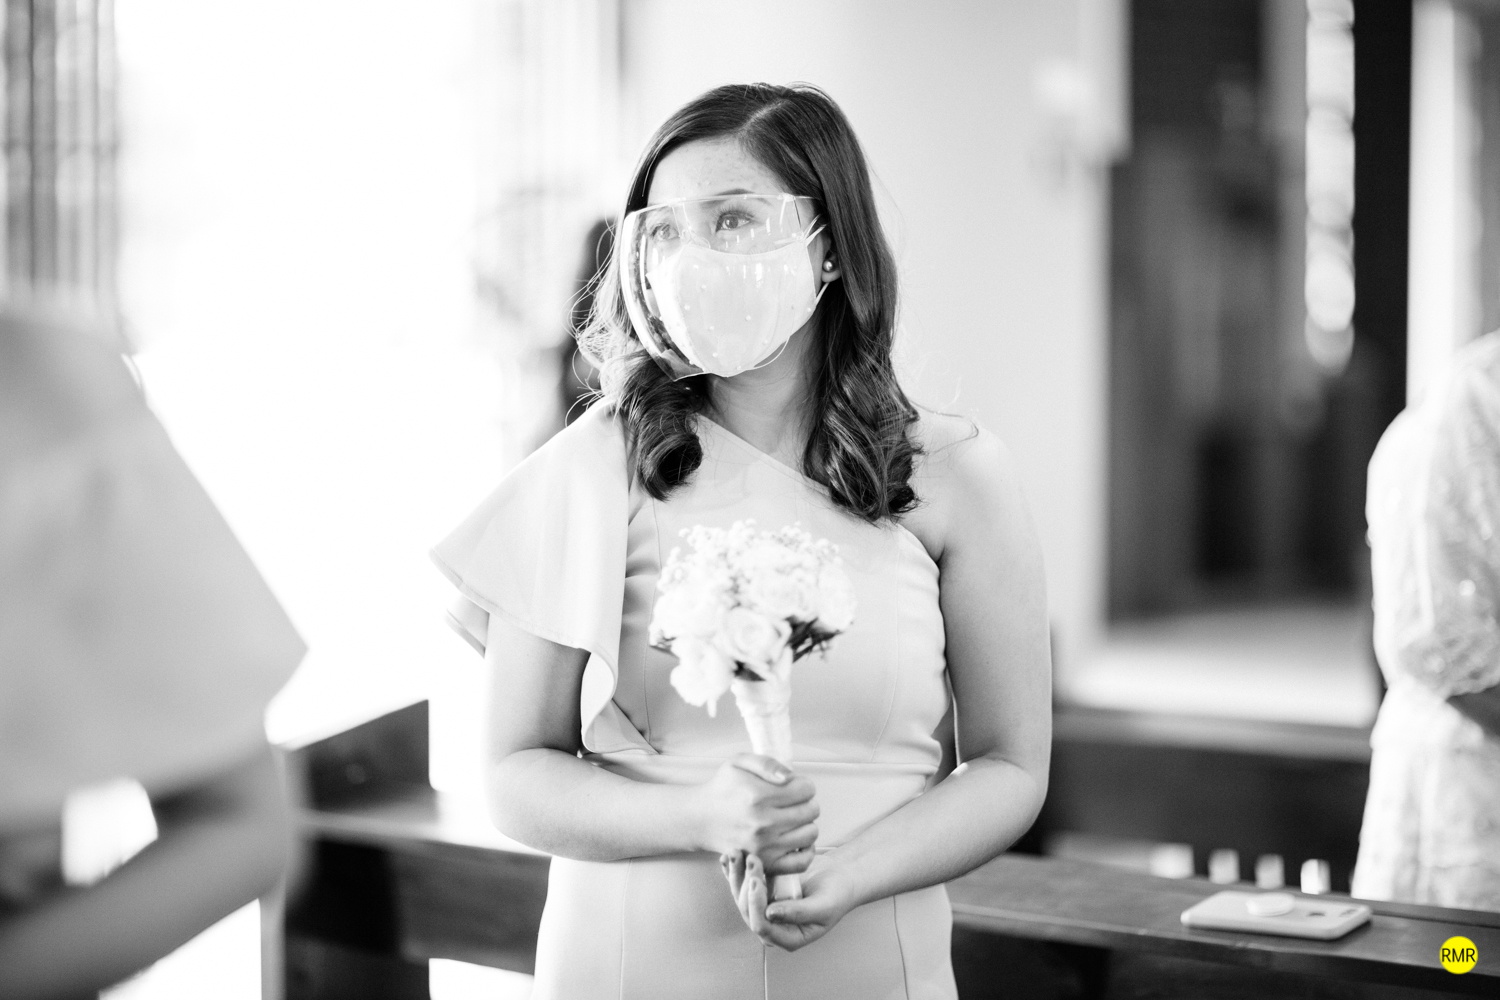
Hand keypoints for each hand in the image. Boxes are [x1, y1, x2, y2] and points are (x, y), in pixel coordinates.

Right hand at [693, 754, 818, 874]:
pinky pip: (802, 862)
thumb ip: (767, 764)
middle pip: (811, 811)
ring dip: (806, 824)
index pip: (806, 789)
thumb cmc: (723, 789)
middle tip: (791, 802)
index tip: (792, 786)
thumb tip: (789, 777)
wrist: (701, 819)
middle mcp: (762, 824)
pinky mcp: (765, 863)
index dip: (803, 784)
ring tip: (791, 819)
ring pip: (811, 834)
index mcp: (758, 796)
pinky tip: (796, 838)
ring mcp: (765, 847)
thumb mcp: (739, 763)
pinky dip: (806, 850)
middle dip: (806, 802)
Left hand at [721, 850, 855, 951]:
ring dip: (737, 875)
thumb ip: (799, 913)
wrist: (839, 878)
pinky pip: (744, 883)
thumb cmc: (836, 895)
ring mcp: (765, 908)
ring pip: (741, 895)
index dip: (756, 905)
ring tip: (737, 854)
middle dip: (746, 884)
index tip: (757, 881)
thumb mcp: (823, 906)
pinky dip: (734, 871)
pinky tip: (727, 858)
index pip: (762, 926)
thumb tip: (770, 915)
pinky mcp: (762, 892)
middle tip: (751, 860)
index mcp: (787, 937)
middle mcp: (772, 925)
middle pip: (747, 910)